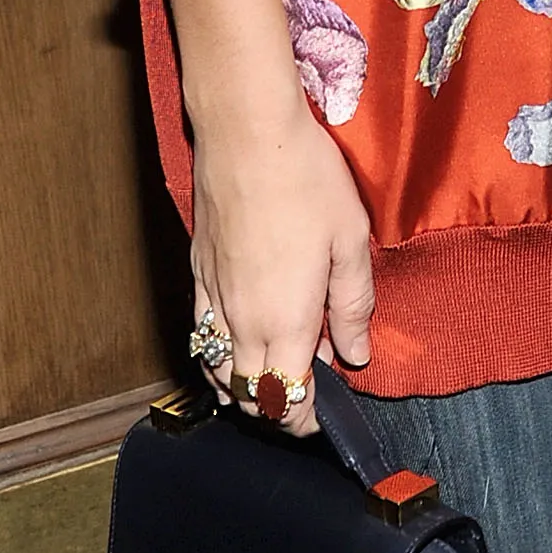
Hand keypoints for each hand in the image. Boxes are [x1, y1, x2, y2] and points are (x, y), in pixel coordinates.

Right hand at [189, 95, 373, 435]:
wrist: (247, 133)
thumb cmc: (307, 180)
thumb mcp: (350, 241)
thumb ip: (352, 305)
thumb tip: (354, 355)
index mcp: (284, 321)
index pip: (286, 400)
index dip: (306, 418)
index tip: (327, 414)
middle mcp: (240, 322)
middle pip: (248, 395)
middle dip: (278, 406)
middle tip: (311, 388)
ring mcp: (212, 299)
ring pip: (218, 369)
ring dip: (246, 382)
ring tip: (280, 364)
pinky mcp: (197, 273)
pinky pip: (202, 334)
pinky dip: (221, 350)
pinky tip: (245, 332)